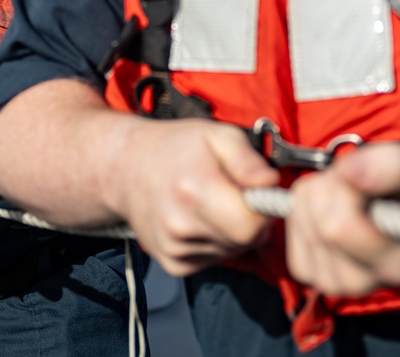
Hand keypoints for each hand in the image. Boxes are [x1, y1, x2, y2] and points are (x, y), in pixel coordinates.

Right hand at [117, 119, 278, 275]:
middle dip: (252, 220)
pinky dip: (217, 242)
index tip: (256, 190)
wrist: (127, 168)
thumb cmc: (178, 146)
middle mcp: (181, 225)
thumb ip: (247, 159)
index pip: (252, 223)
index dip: (263, 207)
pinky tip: (201, 218)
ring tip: (214, 201)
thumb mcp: (217, 135)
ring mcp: (174, 249)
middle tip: (236, 193)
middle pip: (245, 240)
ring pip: (232, 251)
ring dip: (234, 231)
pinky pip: (214, 259)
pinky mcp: (173, 264)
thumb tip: (271, 184)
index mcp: (194, 189)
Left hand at [285, 141, 399, 296]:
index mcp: (396, 263)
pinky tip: (330, 207)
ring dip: (320, 193)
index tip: (362, 171)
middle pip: (320, 222)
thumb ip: (393, 167)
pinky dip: (304, 208)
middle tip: (358, 181)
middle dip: (333, 185)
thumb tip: (349, 171)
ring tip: (351, 194)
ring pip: (303, 219)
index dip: (345, 188)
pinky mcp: (312, 273)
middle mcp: (365, 282)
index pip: (341, 227)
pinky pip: (291, 229)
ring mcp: (334, 281)